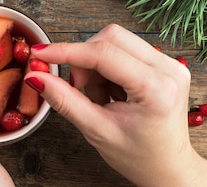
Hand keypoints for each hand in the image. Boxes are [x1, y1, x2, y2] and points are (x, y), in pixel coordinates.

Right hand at [27, 24, 206, 186]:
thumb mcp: (97, 131)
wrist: (170, 169)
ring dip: (96, 65)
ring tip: (100, 98)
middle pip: (111, 38)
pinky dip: (108, 66)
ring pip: (116, 41)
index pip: (104, 53)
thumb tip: (36, 77)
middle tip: (79, 88)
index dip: (66, 51)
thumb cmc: (139, 157)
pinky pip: (126, 49)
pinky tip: (112, 93)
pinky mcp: (165, 63)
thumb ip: (65, 101)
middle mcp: (169, 69)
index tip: (39, 53)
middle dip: (84, 59)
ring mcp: (170, 63)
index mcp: (157, 88)